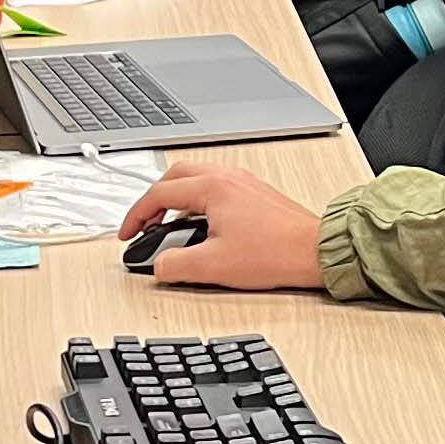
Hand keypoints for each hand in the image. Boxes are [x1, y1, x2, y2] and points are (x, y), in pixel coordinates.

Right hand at [118, 162, 322, 290]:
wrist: (316, 252)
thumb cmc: (276, 253)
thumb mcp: (213, 266)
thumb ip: (176, 265)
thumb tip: (158, 266)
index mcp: (213, 188)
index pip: (159, 194)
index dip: (136, 216)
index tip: (128, 234)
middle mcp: (228, 178)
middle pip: (175, 176)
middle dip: (153, 201)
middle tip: (144, 224)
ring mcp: (244, 183)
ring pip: (196, 179)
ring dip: (176, 200)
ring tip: (169, 226)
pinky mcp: (256, 194)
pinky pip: (216, 188)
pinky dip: (198, 202)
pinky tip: (202, 226)